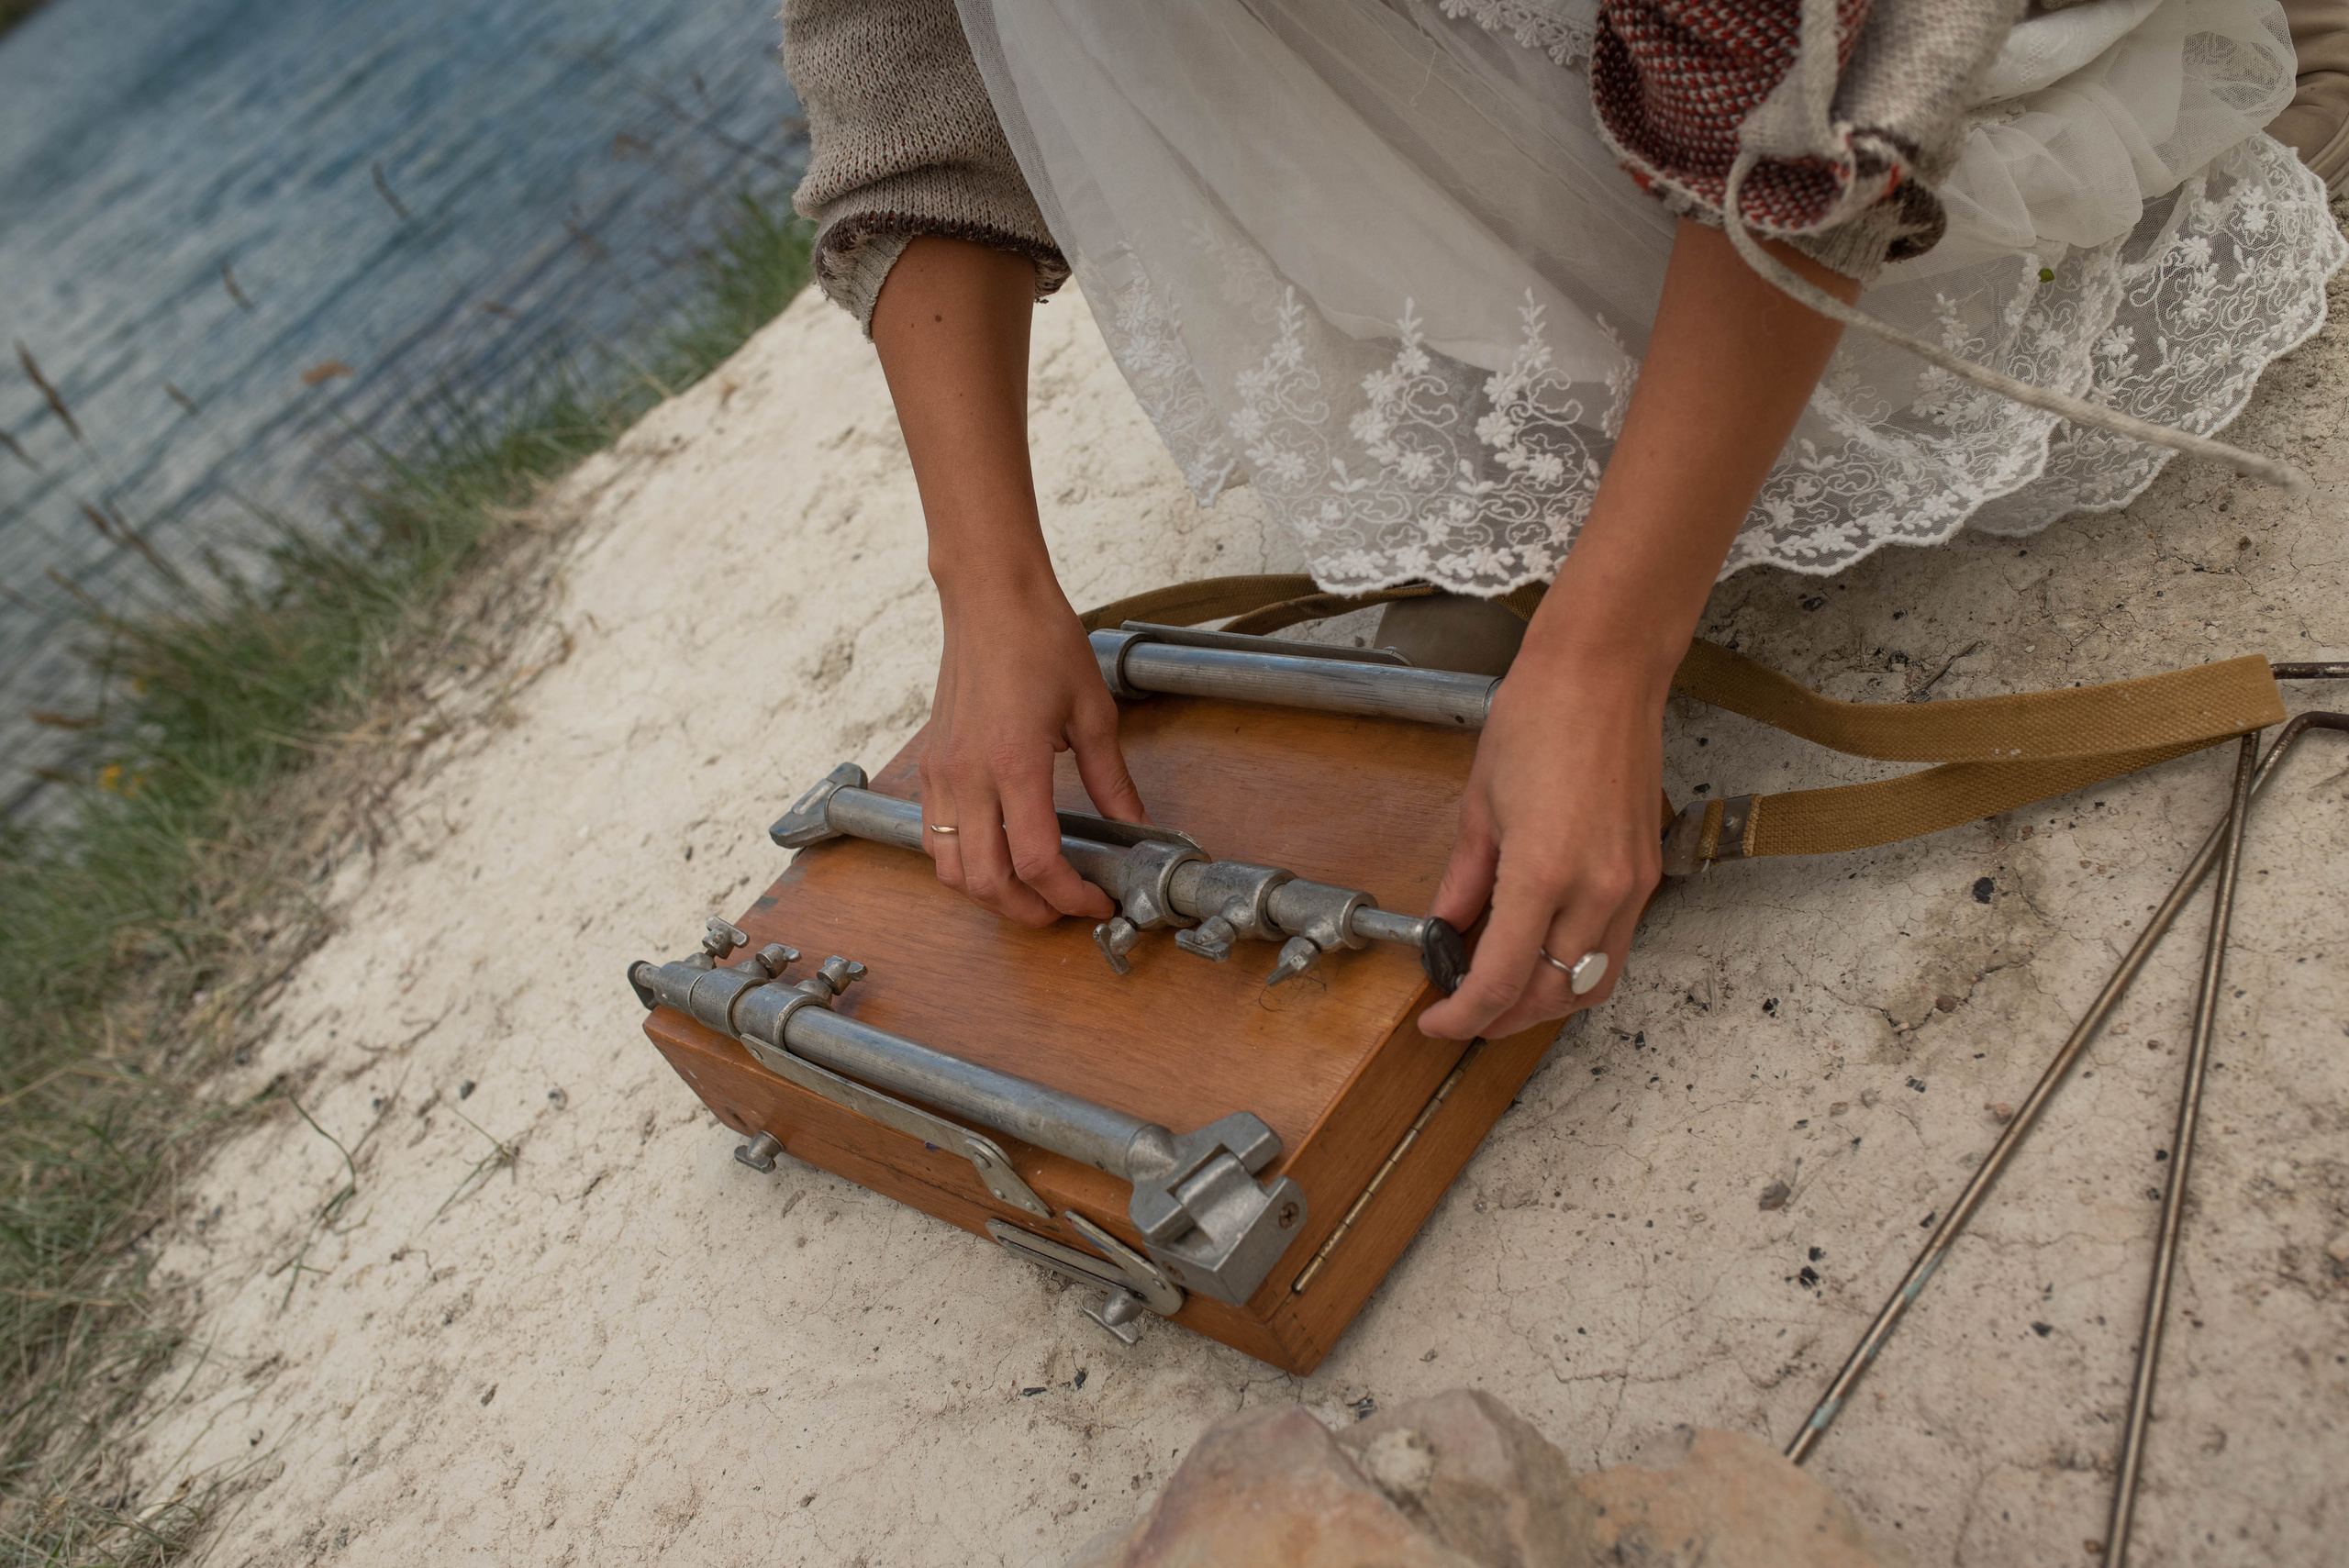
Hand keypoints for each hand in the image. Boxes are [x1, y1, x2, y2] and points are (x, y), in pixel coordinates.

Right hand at [920, 577, 1146, 926]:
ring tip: (1031, 891)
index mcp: (1015, 764)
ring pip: (951, 871)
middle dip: (1030, 911)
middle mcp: (969, 776)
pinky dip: (963, 864)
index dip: (1070, 896)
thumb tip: (1135, 827)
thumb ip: (1112, 781)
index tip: (1097, 902)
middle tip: (1066, 909)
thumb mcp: (1093, 713)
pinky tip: (996, 855)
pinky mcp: (930, 766)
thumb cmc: (1040, 640)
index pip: (1037, 861)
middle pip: (987, 882)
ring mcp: (941, 774)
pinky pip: (934, 840)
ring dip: (991, 895)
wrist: (990, 598)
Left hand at [1416, 640, 1665, 1039]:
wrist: (1604, 673)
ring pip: (1592, 983)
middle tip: (1464, 1012)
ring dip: (1546, 1002)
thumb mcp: (1479, 807)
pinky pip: (1615, 949)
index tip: (1438, 1022)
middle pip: (1551, 995)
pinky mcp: (1648, 873)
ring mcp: (1631, 885)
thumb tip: (1445, 931)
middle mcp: (1597, 890)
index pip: (1501, 981)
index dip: (1463, 1016)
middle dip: (1503, 1017)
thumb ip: (1463, 883)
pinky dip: (1577, 967)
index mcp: (1543, 874)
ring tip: (1504, 993)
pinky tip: (1543, 952)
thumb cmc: (1538, 719)